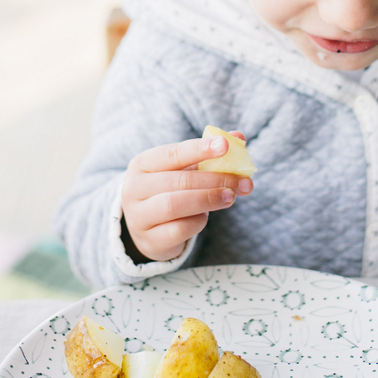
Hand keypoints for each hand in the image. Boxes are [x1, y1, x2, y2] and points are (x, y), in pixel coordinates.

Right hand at [122, 132, 253, 261]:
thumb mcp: (184, 170)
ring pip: (175, 205)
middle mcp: (134, 188)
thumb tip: (239, 137)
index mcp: (142, 164)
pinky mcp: (150, 240)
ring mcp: (139, 216)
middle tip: (243, 182)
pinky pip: (179, 229)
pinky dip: (198, 221)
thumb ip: (208, 155)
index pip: (172, 153)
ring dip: (209, 199)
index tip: (224, 145)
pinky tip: (205, 216)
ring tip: (230, 197)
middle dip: (215, 179)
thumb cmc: (169, 191)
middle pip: (179, 181)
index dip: (199, 148)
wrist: (146, 228)